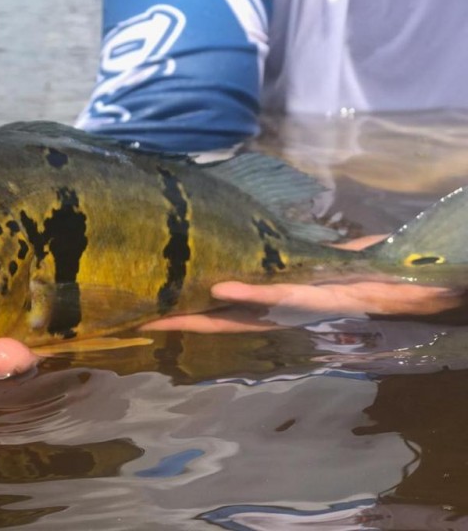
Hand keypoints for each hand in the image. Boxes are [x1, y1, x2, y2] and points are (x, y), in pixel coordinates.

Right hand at [142, 236, 462, 332]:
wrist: (416, 289)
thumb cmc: (379, 278)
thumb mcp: (342, 262)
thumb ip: (323, 251)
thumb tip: (302, 232)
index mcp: (276, 302)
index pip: (220, 309)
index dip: (186, 310)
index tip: (150, 306)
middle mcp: (275, 311)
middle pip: (216, 318)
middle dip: (178, 319)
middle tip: (136, 317)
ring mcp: (288, 305)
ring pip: (234, 314)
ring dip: (197, 315)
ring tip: (158, 313)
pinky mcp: (308, 297)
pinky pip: (272, 295)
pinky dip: (246, 293)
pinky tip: (219, 288)